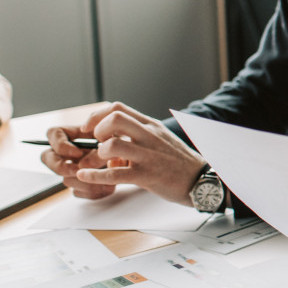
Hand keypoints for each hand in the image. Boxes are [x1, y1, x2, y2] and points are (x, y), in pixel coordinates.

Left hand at [39, 102, 206, 203]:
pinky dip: (94, 175)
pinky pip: (114, 174)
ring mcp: (149, 156)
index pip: (118, 108)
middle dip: (97, 130)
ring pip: (112, 146)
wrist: (201, 179)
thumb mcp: (161, 140)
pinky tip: (85, 176)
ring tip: (99, 162)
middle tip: (96, 143)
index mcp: (151, 126)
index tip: (89, 128)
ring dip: (97, 154)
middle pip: (114, 119)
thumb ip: (138, 138)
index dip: (97, 116)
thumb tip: (112, 145)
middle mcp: (150, 136)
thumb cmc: (179, 161)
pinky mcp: (147, 176)